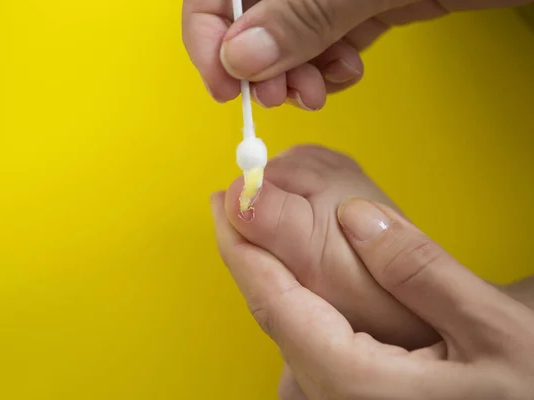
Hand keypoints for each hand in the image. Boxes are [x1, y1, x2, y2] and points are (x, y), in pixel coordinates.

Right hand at [182, 0, 530, 109]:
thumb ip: (305, 12)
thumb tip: (241, 56)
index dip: (208, 34)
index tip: (223, 84)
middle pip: (251, 15)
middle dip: (259, 63)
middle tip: (280, 97)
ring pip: (289, 34)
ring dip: (296, 73)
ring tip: (319, 91)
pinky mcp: (368, 0)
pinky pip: (329, 39)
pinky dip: (329, 65)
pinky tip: (346, 72)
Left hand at [211, 192, 533, 398]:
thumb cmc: (521, 388)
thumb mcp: (489, 328)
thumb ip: (422, 272)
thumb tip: (357, 218)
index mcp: (354, 379)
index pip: (275, 302)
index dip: (243, 247)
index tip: (225, 202)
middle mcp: (334, 391)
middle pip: (271, 311)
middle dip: (246, 252)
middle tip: (233, 201)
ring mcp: (339, 393)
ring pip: (283, 325)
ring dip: (265, 269)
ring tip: (253, 225)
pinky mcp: (352, 387)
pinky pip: (303, 335)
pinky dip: (288, 293)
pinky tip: (287, 272)